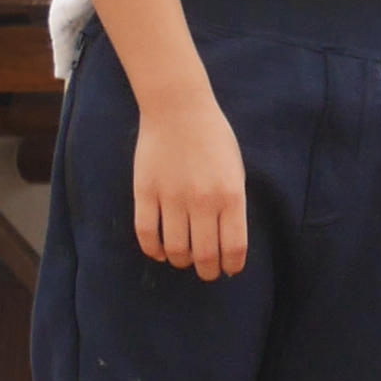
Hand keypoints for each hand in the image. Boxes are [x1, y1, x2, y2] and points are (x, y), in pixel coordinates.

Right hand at [133, 97, 249, 278]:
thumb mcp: (235, 171)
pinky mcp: (145, 191)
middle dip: (207, 271)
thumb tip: (228, 244)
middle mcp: (202, 201)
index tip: (229, 270)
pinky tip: (160, 250)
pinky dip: (153, 250)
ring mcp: (172, 197)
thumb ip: (233, 206)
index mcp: (230, 196)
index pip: (233, 248)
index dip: (231, 266)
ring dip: (181, 262)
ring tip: (183, 260)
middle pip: (204, 255)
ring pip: (175, 249)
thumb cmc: (213, 139)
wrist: (178, 108)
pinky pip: (147, 233)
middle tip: (206, 272)